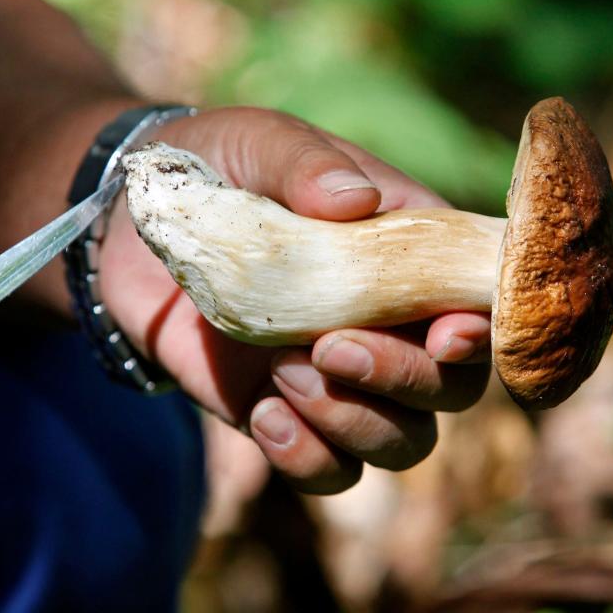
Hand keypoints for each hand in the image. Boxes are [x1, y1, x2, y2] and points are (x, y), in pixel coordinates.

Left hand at [101, 107, 490, 493]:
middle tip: (328, 346)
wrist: (130, 225)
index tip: (446, 334)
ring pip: (400, 441)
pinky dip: (308, 459)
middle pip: (449, 388)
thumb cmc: (215, 167)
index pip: (476, 301)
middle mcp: (385, 321)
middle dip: (403, 381)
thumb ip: (304, 163)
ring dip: (353, 423)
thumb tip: (357, 200)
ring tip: (280, 373)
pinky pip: (329, 469)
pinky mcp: (285, 410)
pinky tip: (262, 415)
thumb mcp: (258, 142)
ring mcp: (336, 374)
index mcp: (403, 248)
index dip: (482, 331)